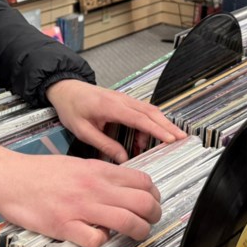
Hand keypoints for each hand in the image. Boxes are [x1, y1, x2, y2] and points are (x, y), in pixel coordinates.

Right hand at [0, 141, 160, 246]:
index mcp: (96, 170)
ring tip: (134, 236)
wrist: (6, 176)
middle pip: (144, 203)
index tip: (150, 203)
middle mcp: (93, 187)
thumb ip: (99, 176)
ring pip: (129, 222)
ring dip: (138, 233)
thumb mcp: (74, 164)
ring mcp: (80, 207)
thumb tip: (119, 192)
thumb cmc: (37, 172)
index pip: (143, 182)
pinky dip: (101, 242)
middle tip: (148, 222)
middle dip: (154, 216)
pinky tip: (95, 237)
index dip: (154, 196)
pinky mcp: (64, 226)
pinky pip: (97, 240)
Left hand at [46, 79, 186, 162]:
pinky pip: (141, 111)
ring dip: (160, 125)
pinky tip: (143, 140)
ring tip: (166, 143)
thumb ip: (104, 144)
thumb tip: (122, 158)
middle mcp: (121, 100)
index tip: (170, 139)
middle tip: (182, 139)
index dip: (156, 130)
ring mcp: (123, 99)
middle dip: (168, 126)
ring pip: (149, 111)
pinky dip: (148, 124)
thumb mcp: (82, 130)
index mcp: (110, 106)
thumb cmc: (70, 107)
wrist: (64, 88)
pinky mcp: (123, 101)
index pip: (140, 118)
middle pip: (151, 112)